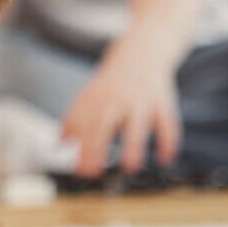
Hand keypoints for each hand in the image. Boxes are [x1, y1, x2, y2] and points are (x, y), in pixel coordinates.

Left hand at [59, 46, 181, 176]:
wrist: (141, 54)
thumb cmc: (112, 84)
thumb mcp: (89, 95)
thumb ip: (74, 120)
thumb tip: (59, 144)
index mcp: (95, 99)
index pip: (82, 124)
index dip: (78, 147)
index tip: (78, 169)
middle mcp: (117, 100)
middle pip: (104, 124)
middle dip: (97, 147)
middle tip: (93, 172)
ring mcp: (140, 100)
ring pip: (137, 124)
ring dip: (134, 146)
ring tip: (130, 167)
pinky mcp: (162, 102)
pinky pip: (167, 122)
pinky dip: (168, 141)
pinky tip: (166, 159)